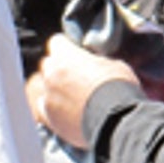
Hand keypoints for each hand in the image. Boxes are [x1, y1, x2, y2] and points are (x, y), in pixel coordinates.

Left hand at [38, 34, 137, 148]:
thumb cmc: (118, 89)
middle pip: (48, 64)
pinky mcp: (48, 116)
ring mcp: (48, 96)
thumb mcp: (114, 65)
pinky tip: (67, 111)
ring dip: (56, 88)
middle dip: (59, 68)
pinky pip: (45, 108)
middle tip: (75, 75)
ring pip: (46, 87)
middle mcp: (52, 74)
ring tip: (73, 96)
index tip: (71, 50)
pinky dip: (53, 108)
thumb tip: (94, 64)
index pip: (57, 42)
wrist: (116, 119)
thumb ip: (96, 61)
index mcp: (67, 56)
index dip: (66, 46)